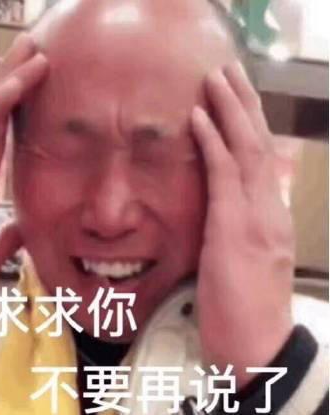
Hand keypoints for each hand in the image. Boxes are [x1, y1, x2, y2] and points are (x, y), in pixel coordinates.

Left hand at [191, 61, 293, 387]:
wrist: (254, 346)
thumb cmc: (244, 308)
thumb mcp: (243, 261)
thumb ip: (236, 229)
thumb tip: (220, 208)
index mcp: (269, 216)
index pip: (260, 159)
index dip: (249, 125)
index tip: (235, 98)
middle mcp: (269, 209)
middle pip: (258, 144)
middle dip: (244, 104)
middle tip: (229, 71)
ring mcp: (257, 216)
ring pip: (246, 149)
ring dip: (230, 110)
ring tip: (217, 78)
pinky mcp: (236, 228)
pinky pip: (224, 174)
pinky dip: (212, 142)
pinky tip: (199, 117)